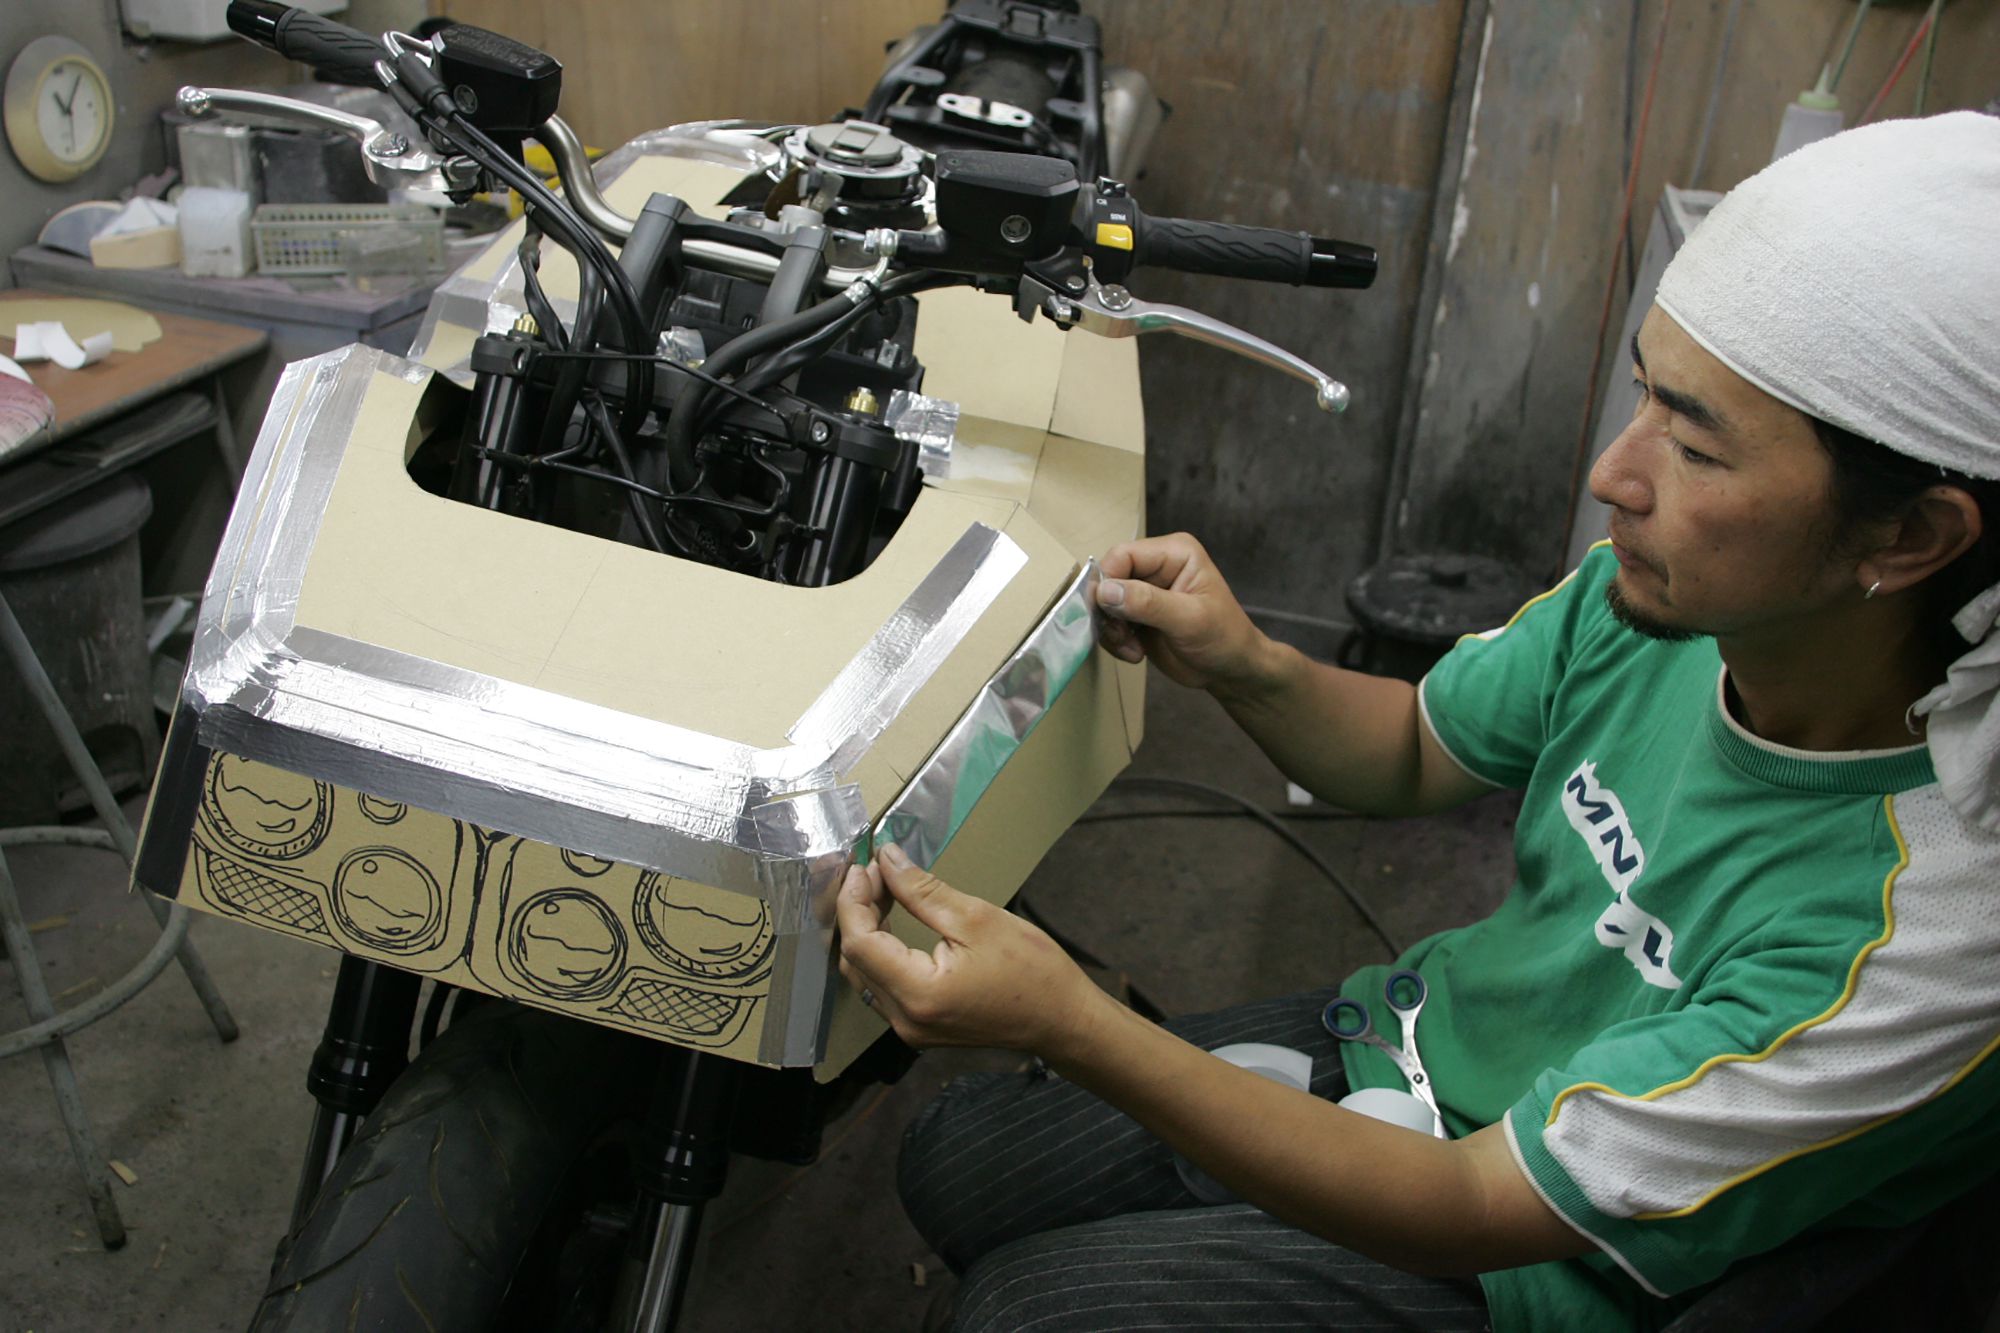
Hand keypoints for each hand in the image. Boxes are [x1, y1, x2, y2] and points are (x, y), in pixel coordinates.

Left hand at [836, 842, 1103, 1055]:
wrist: (1064, 1021)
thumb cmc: (1032, 970)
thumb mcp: (976, 919)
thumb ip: (922, 890)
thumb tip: (887, 859)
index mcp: (918, 994)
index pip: (860, 943)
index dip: (855, 900)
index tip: (864, 865)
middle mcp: (905, 1019)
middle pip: (857, 959)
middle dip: (858, 910)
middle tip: (875, 871)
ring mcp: (911, 1029)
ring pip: (866, 974)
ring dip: (867, 930)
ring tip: (882, 889)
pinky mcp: (920, 1028)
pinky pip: (884, 987)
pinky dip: (882, 952)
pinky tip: (892, 923)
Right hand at [1096, 533, 1268, 691]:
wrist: (1230, 670)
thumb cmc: (1224, 638)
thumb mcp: (1189, 620)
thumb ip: (1147, 603)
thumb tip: (1105, 591)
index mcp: (1174, 553)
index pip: (1123, 555)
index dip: (1107, 581)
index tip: (1106, 612)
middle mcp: (1156, 566)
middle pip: (1108, 578)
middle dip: (1108, 611)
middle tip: (1122, 637)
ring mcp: (1144, 591)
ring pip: (1104, 603)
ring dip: (1111, 630)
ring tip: (1133, 650)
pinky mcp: (1137, 614)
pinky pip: (1109, 622)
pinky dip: (1115, 640)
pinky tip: (1136, 653)